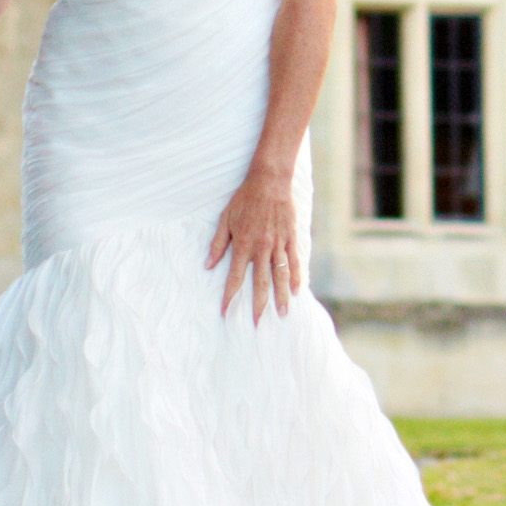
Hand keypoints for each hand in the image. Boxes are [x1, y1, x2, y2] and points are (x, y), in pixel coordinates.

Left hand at [206, 162, 303, 322]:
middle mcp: (261, 248)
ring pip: (280, 276)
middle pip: (260, 283)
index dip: (229, 297)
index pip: (234, 278)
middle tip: (258, 324)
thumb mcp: (225, 219)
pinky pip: (294, 261)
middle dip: (258, 306)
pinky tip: (297, 290)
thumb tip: (207, 266)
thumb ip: (217, 244)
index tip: (225, 312)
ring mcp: (278, 244)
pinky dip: (296, 277)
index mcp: (242, 245)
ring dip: (281, 297)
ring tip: (282, 314)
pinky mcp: (291, 238)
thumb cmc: (244, 199)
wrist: (269, 181)